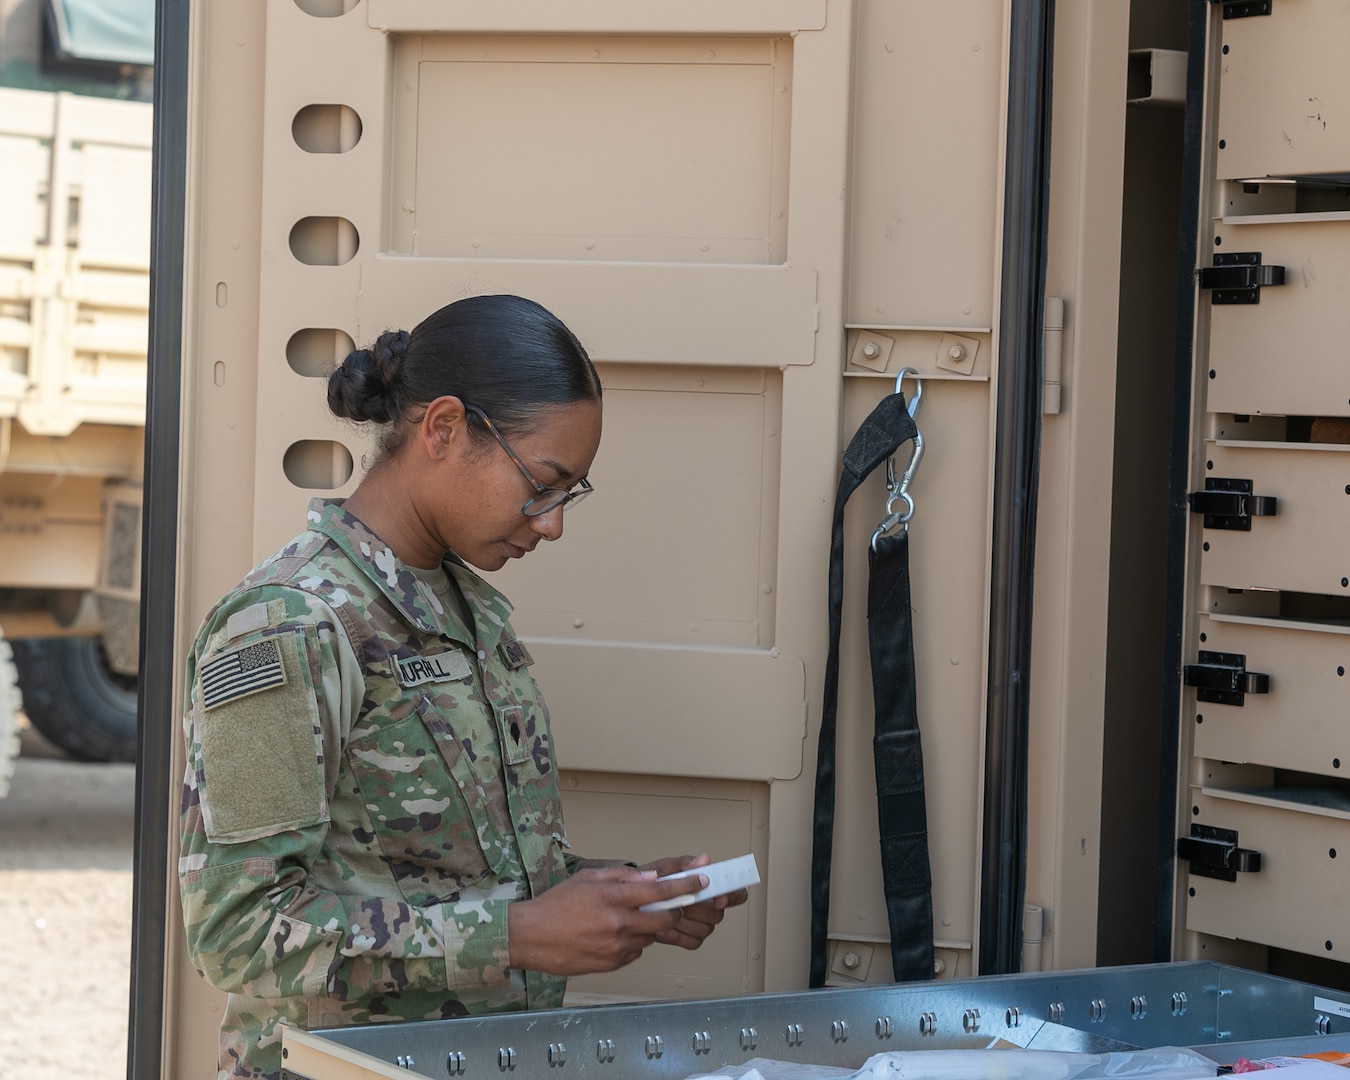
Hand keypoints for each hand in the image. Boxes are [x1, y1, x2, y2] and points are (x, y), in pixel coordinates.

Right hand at [506, 865, 707, 975]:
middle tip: (669, 907)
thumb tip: (650, 878)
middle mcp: (619, 924)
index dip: (686, 886)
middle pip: (664, 920)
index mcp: (613, 897)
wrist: (530, 937)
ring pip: (649, 938)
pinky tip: (612, 936)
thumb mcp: (587, 879)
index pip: (661, 892)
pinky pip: (634, 953)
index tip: (700, 882)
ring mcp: (615, 947)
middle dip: (672, 912)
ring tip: (625, 920)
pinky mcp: (610, 964)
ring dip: (647, 929)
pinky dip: (632, 944)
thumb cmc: (555, 905)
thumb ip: (622, 877)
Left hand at [638, 854, 749, 950]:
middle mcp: (706, 906)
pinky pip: (693, 942)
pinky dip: (678, 936)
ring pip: (706, 929)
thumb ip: (684, 864)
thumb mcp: (664, 867)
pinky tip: (667, 927)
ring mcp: (698, 923)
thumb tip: (704, 860)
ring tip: (669, 913)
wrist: (633, 901)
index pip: (735, 892)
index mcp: (706, 886)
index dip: (732, 896)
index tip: (718, 898)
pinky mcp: (688, 938)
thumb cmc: (650, 881)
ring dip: (686, 922)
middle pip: (717, 914)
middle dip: (698, 909)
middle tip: (682, 902)